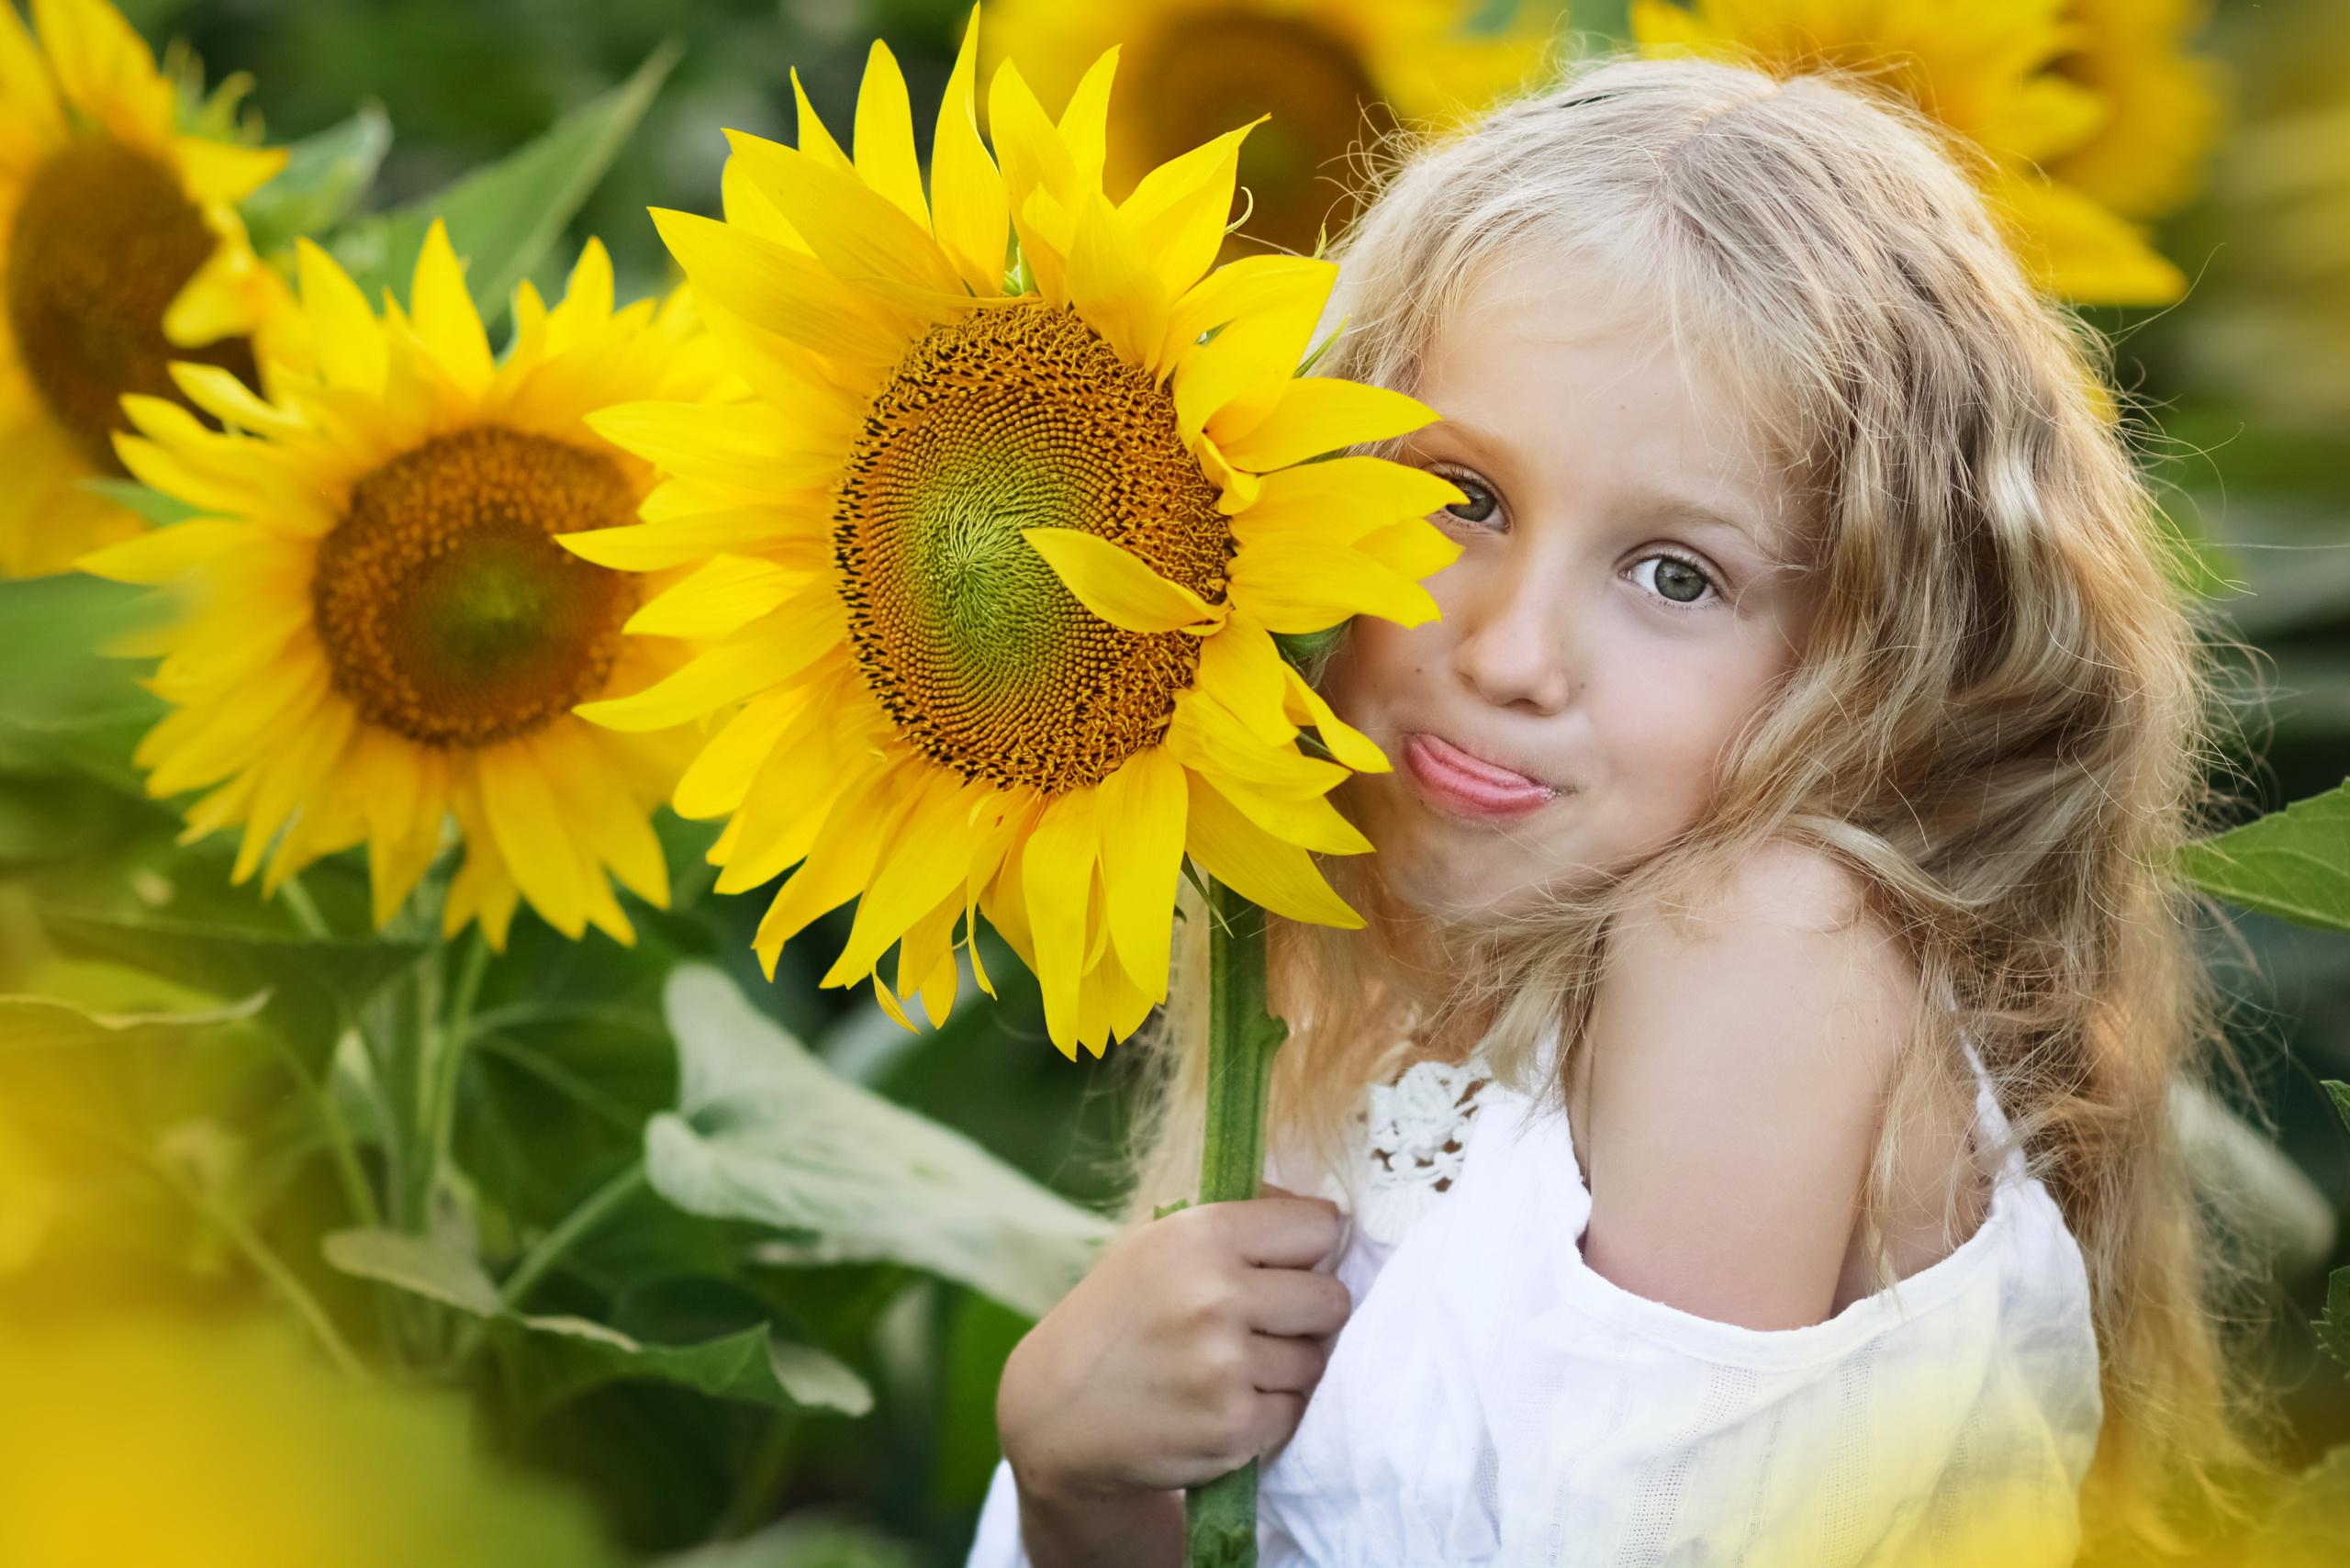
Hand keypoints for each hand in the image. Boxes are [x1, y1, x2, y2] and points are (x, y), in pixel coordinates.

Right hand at [997, 1190, 1349, 1566]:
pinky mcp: (1234, 1428)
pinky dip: (1267, 1411)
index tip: (1282, 1264)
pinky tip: (1221, 1402)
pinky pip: (1295, 1411)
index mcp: (1202, 1235)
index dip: (1305, 1248)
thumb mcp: (1160, 1242)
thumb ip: (1242, 1220)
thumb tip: (1328, 1221)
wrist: (1058, 1410)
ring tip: (1228, 1365)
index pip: (1320, 1226)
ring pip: (1316, 1360)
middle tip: (1258, 1322)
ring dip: (1284, 1366)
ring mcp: (1226, 1366)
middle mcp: (1217, 1295)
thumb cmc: (1122, 1315)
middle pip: (1333, 1299)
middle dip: (1305, 1312)